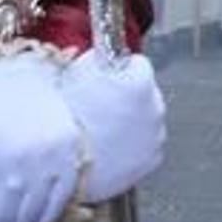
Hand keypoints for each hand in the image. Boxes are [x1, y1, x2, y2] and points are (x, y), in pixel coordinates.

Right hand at [59, 51, 165, 202]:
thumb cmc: (67, 120)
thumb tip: (105, 53)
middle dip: (127, 95)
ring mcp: (157, 134)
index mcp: (140, 82)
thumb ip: (98, 59)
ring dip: (132, 119)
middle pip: (145, 91)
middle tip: (101, 106)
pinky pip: (147, 142)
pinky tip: (112, 145)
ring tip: (104, 128)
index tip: (107, 77)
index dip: (118, 68)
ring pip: (147, 117)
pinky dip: (134, 142)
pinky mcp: (153, 158)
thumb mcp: (76, 73)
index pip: (137, 62)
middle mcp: (156, 106)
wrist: (65, 167)